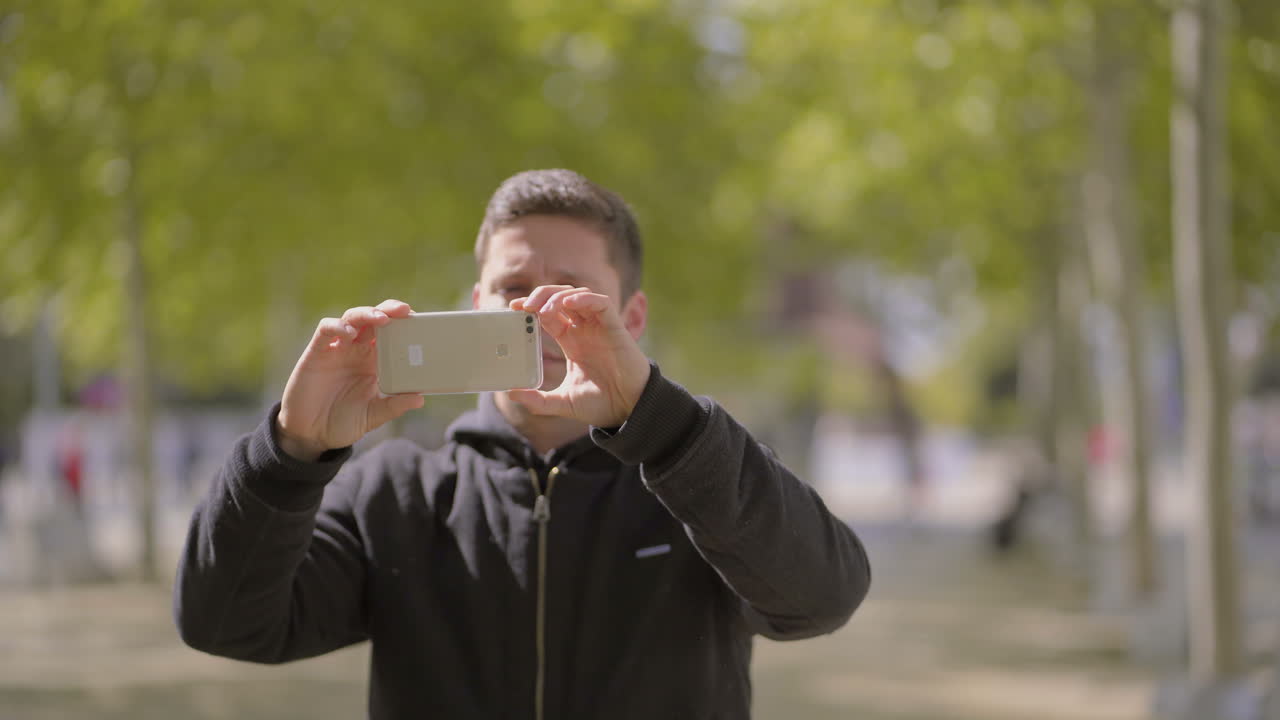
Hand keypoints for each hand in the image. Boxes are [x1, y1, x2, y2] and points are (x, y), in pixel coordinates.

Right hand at [276, 299, 424, 460]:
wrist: (311, 434)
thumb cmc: (343, 422)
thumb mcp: (373, 416)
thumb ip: (393, 407)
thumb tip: (420, 400)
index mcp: (375, 362)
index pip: (392, 334)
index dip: (404, 324)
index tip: (418, 320)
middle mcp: (357, 351)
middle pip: (374, 319)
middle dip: (389, 310)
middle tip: (404, 310)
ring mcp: (337, 349)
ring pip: (352, 318)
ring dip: (367, 314)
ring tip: (382, 319)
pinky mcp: (316, 353)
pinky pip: (325, 331)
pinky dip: (337, 326)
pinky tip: (349, 333)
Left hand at [508, 286, 650, 427]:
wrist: (629, 410)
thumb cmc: (600, 404)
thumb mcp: (561, 402)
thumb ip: (537, 400)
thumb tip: (511, 393)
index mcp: (571, 342)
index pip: (548, 314)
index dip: (531, 307)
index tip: (514, 309)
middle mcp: (584, 330)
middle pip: (560, 298)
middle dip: (540, 296)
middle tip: (523, 306)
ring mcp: (599, 327)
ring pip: (578, 295)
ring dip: (558, 296)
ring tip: (542, 309)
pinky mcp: (615, 327)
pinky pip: (600, 303)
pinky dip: (584, 298)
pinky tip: (569, 303)